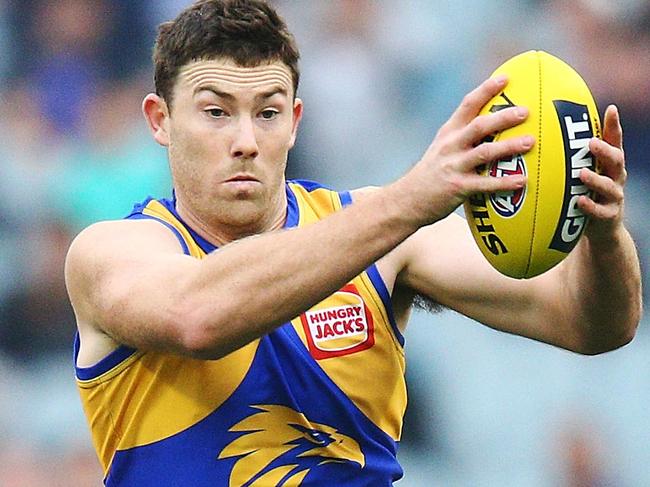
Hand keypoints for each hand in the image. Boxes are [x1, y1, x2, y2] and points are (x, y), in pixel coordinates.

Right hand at [397, 75, 533, 224]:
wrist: (407, 199)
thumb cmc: (432, 173)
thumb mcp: (442, 148)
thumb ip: (463, 136)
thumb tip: (495, 125)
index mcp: (448, 133)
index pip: (467, 105)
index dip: (486, 90)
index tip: (505, 78)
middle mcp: (450, 146)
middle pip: (479, 126)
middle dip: (503, 117)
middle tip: (525, 112)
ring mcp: (454, 166)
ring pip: (484, 152)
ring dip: (508, 146)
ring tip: (529, 142)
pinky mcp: (458, 187)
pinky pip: (485, 184)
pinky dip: (505, 183)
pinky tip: (522, 181)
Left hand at [580, 105, 626, 240]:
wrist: (601, 229)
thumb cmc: (587, 193)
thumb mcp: (583, 172)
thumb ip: (572, 156)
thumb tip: (545, 131)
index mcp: (609, 164)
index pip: (614, 141)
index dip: (614, 126)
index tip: (611, 109)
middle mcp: (615, 177)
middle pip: (616, 160)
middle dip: (605, 151)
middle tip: (591, 143)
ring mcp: (614, 197)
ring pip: (609, 186)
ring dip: (595, 180)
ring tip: (582, 173)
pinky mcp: (609, 216)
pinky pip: (600, 211)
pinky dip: (590, 207)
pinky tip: (579, 202)